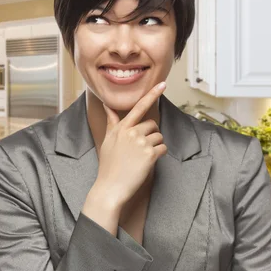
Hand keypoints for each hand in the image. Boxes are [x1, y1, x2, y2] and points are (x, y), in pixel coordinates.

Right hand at [82, 82, 167, 232]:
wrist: (110, 187)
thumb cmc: (108, 165)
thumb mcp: (108, 140)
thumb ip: (112, 122)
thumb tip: (107, 105)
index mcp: (121, 128)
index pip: (138, 107)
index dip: (152, 94)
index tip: (162, 84)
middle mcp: (131, 132)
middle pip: (152, 125)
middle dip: (150, 136)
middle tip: (139, 150)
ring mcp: (141, 143)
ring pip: (159, 137)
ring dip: (155, 147)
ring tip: (141, 158)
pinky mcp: (150, 154)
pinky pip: (163, 148)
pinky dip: (159, 155)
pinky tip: (147, 163)